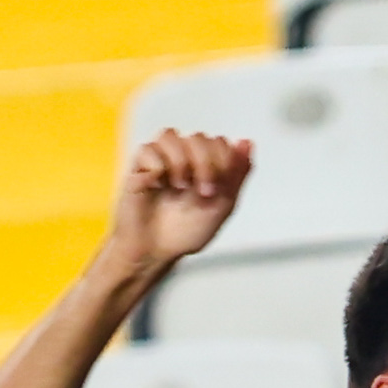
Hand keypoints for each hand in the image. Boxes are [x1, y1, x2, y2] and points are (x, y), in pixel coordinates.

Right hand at [109, 129, 251, 276]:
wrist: (156, 251)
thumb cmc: (186, 231)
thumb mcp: (223, 204)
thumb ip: (238, 173)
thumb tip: (248, 142)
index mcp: (205, 164)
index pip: (219, 142)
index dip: (222, 162)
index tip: (217, 190)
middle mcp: (183, 157)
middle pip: (198, 138)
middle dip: (205, 165)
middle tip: (202, 192)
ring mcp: (160, 159)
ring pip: (171, 135)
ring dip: (180, 162)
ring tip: (179, 187)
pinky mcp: (138, 166)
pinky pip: (148, 149)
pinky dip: (157, 167)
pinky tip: (158, 186)